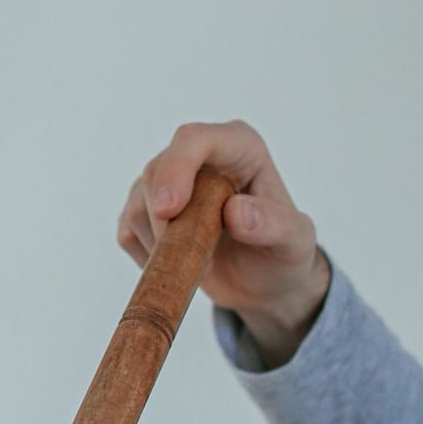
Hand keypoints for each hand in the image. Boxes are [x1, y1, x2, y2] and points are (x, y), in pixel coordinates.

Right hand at [119, 120, 328, 365]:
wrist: (263, 284)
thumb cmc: (283, 254)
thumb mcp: (295, 242)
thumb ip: (274, 224)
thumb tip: (236, 212)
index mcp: (238, 147)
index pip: (193, 139)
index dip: (176, 169)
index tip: (169, 210)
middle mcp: (199, 157)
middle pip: (157, 172)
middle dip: (168, 222)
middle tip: (202, 263)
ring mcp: (168, 183)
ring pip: (138, 203)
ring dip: (163, 245)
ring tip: (204, 265)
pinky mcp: (146, 211)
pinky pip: (128, 230)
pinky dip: (148, 256)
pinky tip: (180, 266)